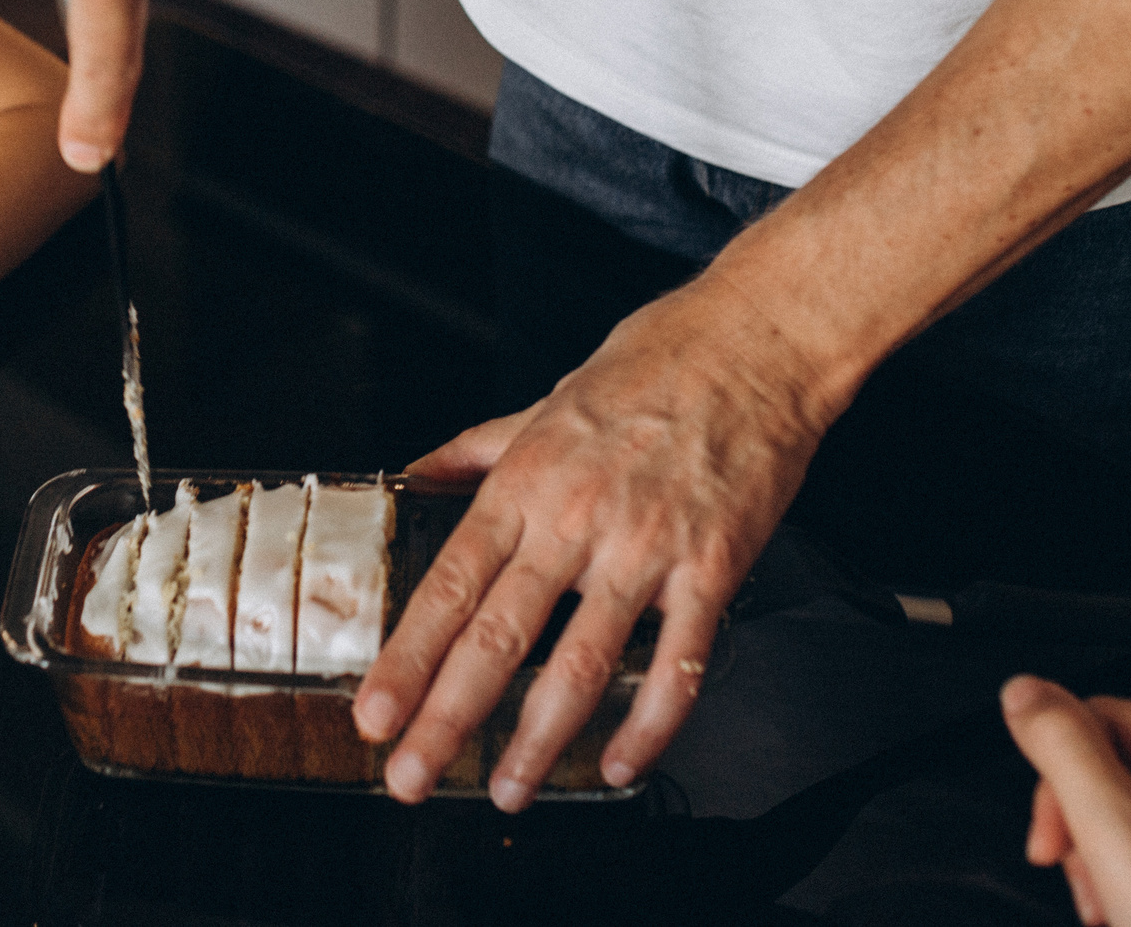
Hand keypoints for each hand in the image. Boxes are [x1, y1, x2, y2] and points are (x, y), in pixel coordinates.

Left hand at [352, 281, 829, 809]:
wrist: (755, 341)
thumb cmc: (651, 365)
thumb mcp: (542, 402)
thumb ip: (475, 451)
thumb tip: (415, 476)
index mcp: (525, 483)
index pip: (449, 587)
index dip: (407, 659)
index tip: (375, 715)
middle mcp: (576, 521)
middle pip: (498, 639)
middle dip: (448, 719)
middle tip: (412, 779)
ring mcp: (647, 549)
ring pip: (582, 666)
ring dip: (539, 740)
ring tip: (509, 790)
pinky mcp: (714, 567)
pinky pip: (680, 664)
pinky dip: (651, 725)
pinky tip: (621, 765)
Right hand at [1001, 676, 1130, 926]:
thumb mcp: (1119, 839)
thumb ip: (1065, 752)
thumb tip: (1025, 692)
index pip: (1107, 716)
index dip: (1065, 778)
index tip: (1056, 836)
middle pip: (1113, 761)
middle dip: (1086, 827)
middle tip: (1092, 879)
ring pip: (1122, 803)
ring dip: (1099, 857)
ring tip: (1115, 904)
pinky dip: (1123, 875)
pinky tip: (1130, 909)